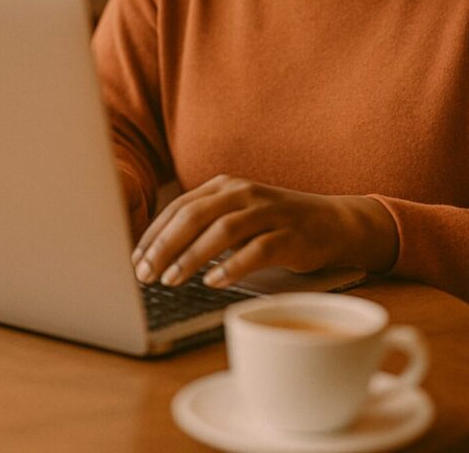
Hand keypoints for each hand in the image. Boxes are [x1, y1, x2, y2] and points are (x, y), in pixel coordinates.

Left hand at [132, 174, 397, 288]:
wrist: (333, 221)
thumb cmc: (276, 223)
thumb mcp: (238, 214)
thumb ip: (205, 224)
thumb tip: (157, 252)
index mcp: (226, 186)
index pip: (180, 206)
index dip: (154, 233)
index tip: (135, 260)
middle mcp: (244, 193)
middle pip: (195, 215)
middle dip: (165, 245)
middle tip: (146, 273)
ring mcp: (268, 212)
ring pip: (222, 231)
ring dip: (192, 256)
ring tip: (171, 279)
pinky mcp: (289, 234)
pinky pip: (257, 250)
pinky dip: (232, 265)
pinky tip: (214, 281)